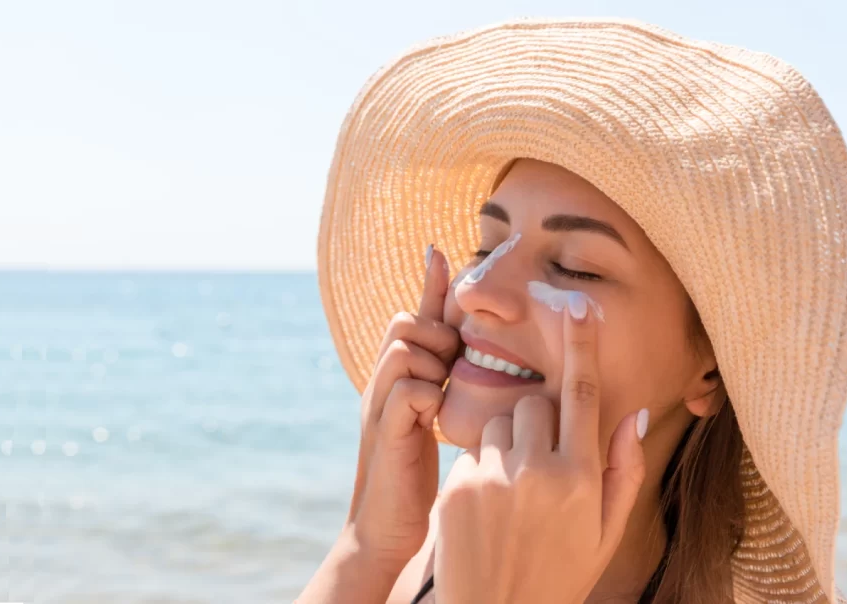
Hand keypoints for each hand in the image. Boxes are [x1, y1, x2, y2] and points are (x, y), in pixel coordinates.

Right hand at [347, 245, 459, 572]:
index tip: (440, 249)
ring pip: (403, 348)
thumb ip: (443, 385)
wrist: (386, 531)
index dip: (428, 284)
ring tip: (442, 393)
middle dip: (434, 333)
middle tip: (450, 365)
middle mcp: (382, 384)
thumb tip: (467, 354)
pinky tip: (435, 419)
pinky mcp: (384, 433)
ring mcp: (379, 406)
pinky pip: (406, 389)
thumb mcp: (433, 422)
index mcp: (398, 379)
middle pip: (404, 322)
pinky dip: (426, 395)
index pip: (412, 317)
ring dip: (432, 362)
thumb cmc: (416, 477)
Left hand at [434, 292, 647, 603]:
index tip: (577, 305)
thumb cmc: (560, 574)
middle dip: (536, 422)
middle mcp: (539, 472)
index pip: (583, 395)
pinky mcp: (458, 487)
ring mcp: (494, 479)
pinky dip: (480, 468)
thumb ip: (624, 471)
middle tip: (537, 464)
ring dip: (506, 444)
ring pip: (498, 423)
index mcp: (582, 478)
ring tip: (510, 495)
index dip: (581, 345)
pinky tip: (485, 511)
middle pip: (533, 404)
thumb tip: (634, 412)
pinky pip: (471, 451)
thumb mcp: (605, 532)